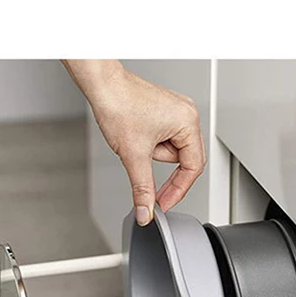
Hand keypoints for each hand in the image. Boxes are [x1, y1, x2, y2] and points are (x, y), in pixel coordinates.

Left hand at [63, 60, 205, 224]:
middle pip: (186, 161)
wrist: (102, 86)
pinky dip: (150, 148)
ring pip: (171, 151)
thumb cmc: (119, 104)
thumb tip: (147, 210)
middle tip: (153, 195)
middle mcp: (186, 114)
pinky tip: (136, 139)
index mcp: (188, 122)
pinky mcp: (163, 113)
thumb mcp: (134, 156)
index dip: (178, 190)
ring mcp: (176, 112)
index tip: (164, 203)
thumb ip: (144, 189)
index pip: (193, 167)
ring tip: (135, 145)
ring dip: (154, 157)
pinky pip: (163, 141)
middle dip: (167, 176)